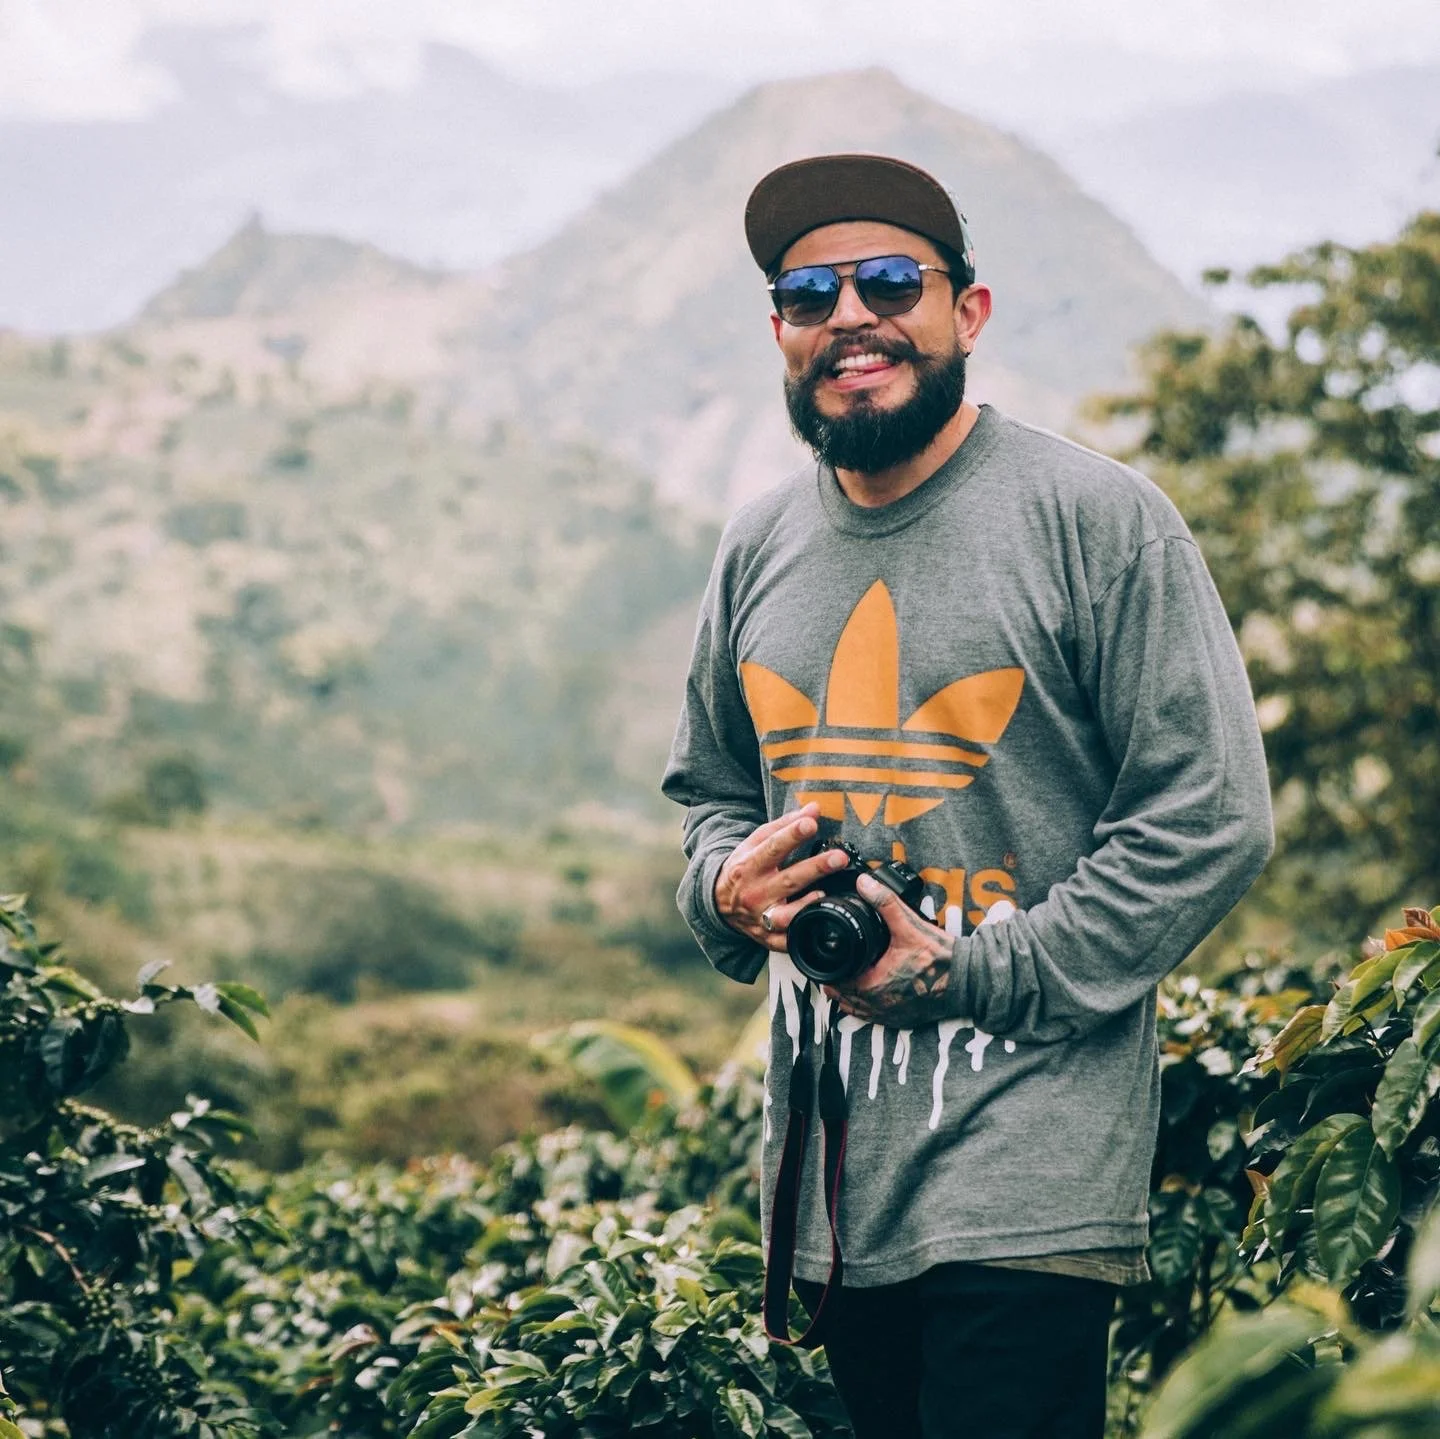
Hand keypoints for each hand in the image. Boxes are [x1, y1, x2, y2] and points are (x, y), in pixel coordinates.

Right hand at [714, 803, 851, 951]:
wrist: (719, 903)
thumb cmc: (744, 868)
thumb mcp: (755, 844)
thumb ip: (784, 826)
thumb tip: (814, 809)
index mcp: (749, 865)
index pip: (772, 847)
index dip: (792, 835)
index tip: (811, 823)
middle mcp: (755, 892)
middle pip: (788, 880)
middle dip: (815, 868)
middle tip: (839, 857)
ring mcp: (760, 918)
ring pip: (787, 914)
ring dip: (808, 905)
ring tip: (826, 893)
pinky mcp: (767, 938)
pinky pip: (787, 940)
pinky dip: (801, 933)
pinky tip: (817, 920)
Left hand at [828, 872, 956, 1025]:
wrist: (968, 981)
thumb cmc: (940, 957)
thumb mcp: (909, 925)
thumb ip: (884, 902)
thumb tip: (863, 883)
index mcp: (875, 985)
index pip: (836, 983)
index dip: (827, 971)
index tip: (825, 957)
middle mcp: (880, 1006)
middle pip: (843, 998)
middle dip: (837, 981)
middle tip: (834, 963)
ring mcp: (891, 1016)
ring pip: (857, 1010)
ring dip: (850, 995)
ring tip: (847, 976)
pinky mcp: (902, 1020)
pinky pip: (874, 1017)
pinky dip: (867, 1006)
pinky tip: (869, 991)